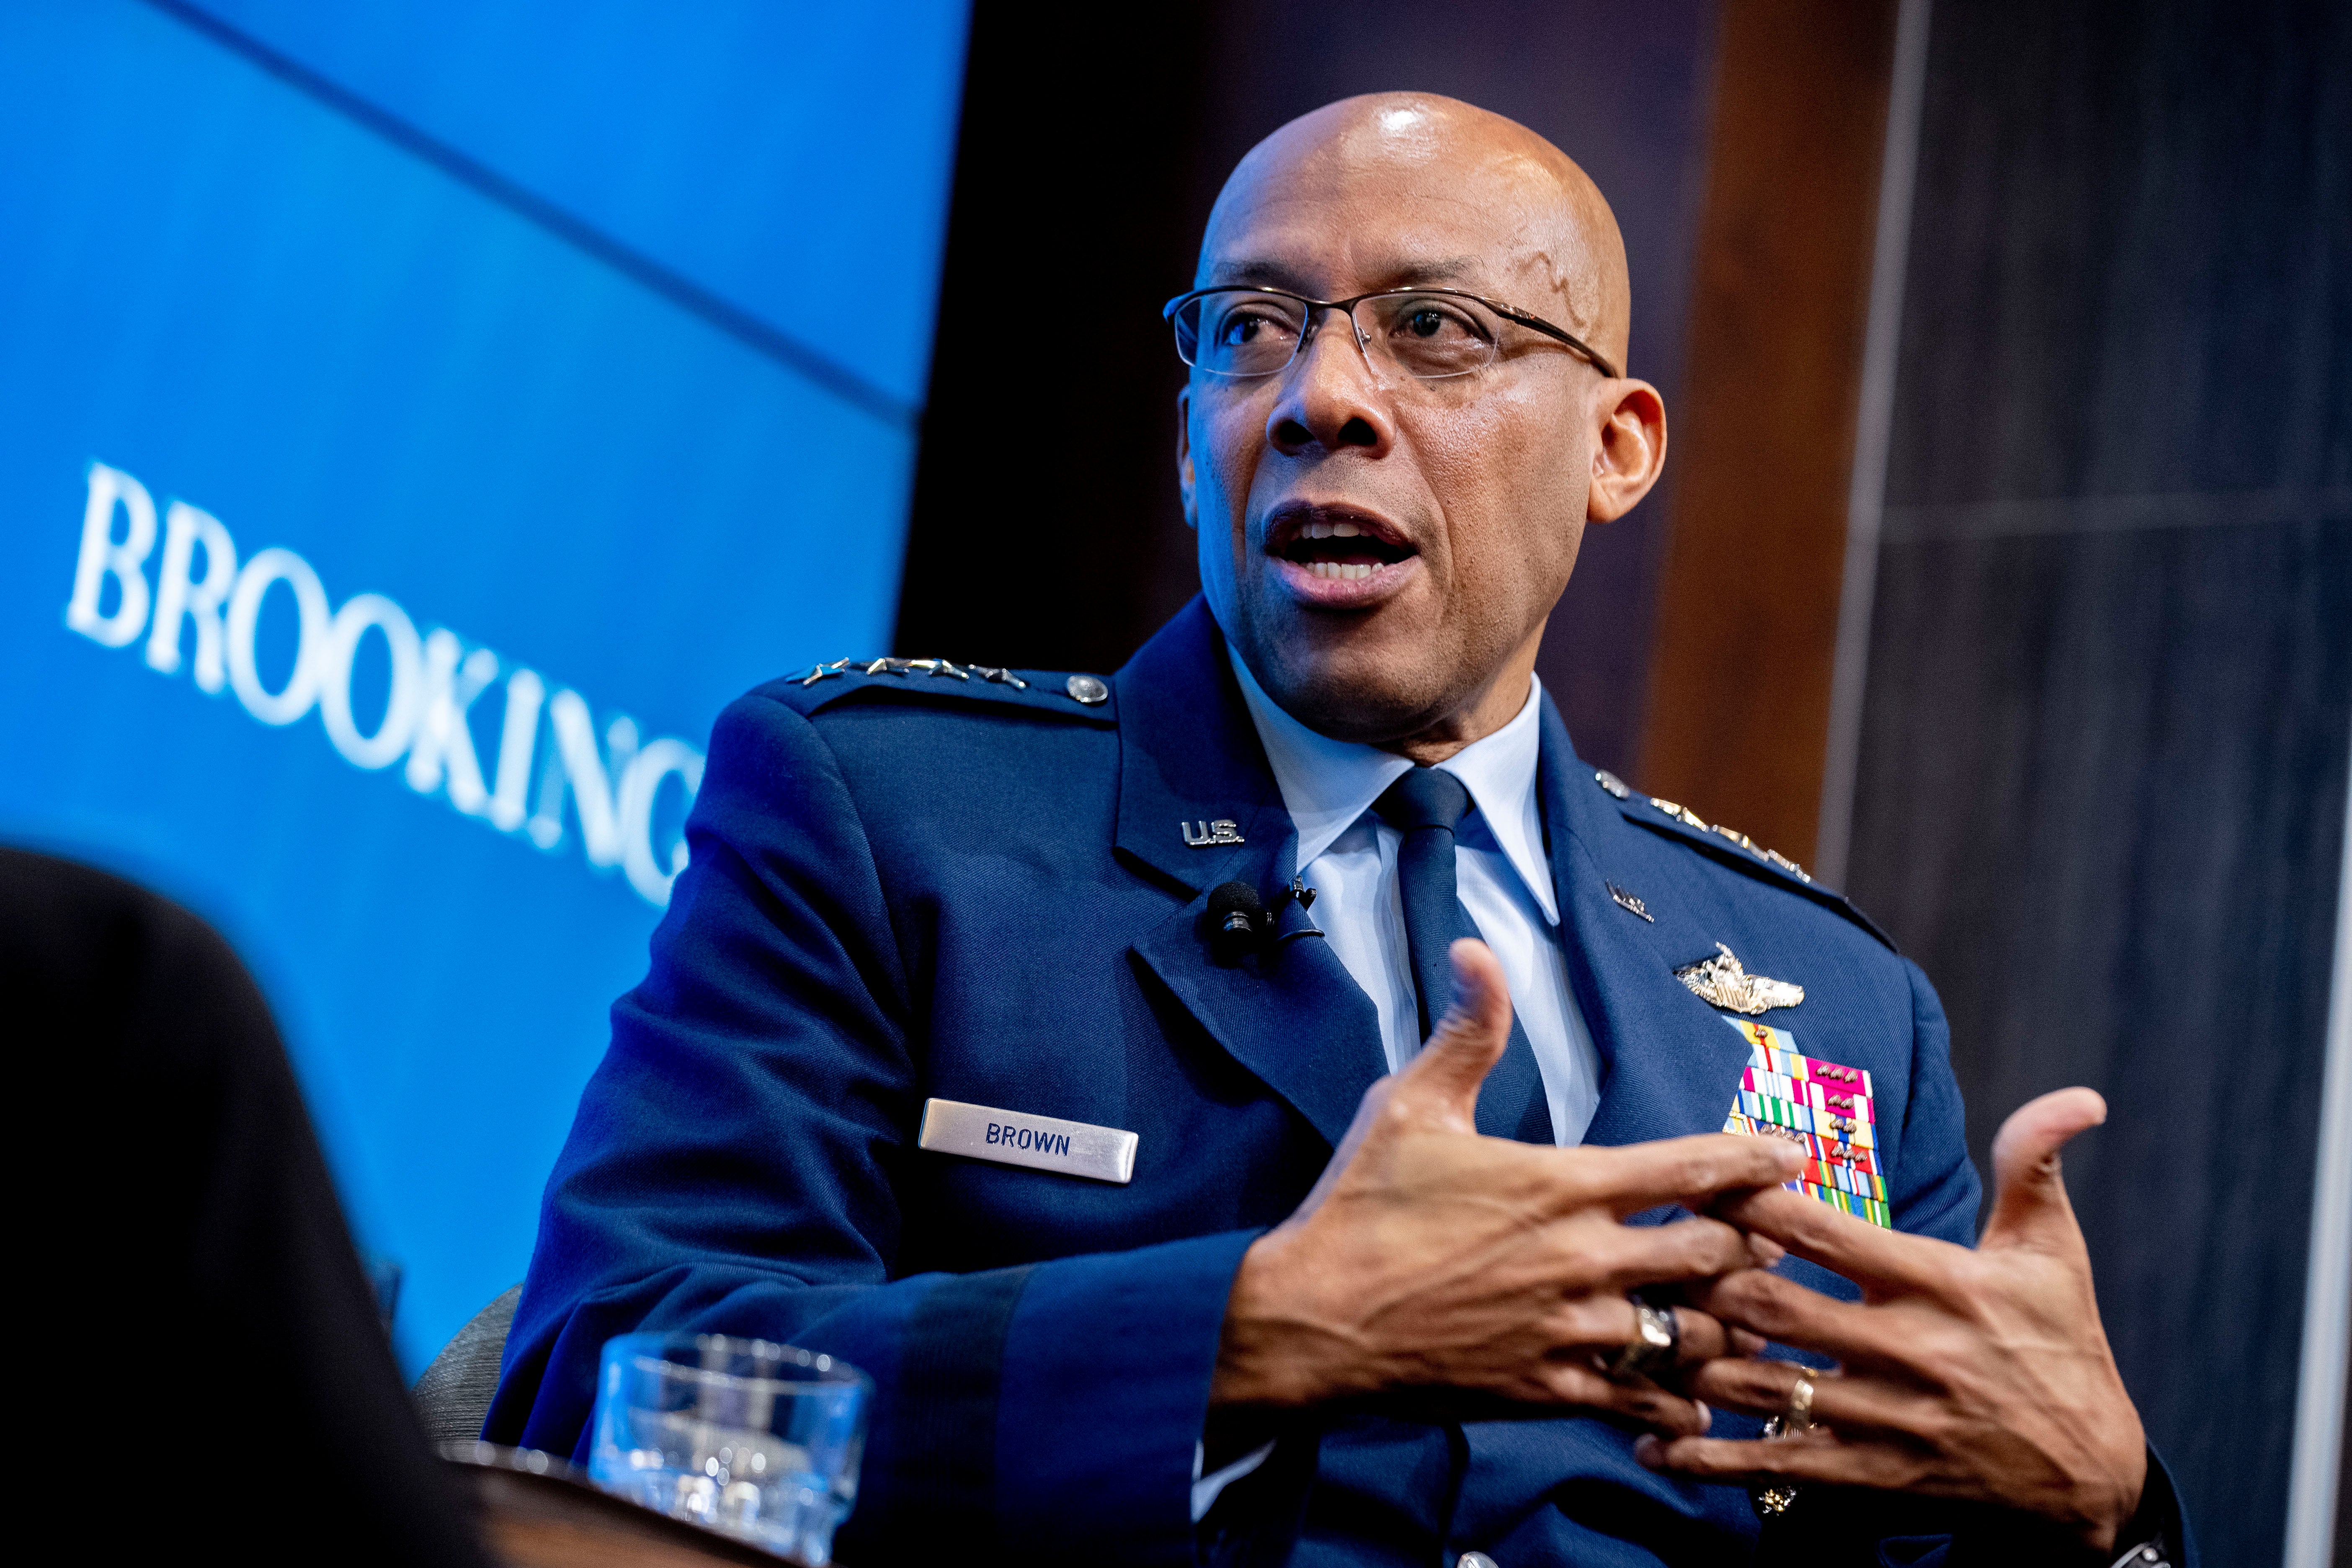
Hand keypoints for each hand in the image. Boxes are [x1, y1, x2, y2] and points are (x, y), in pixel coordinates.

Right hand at [1211, 940, 1803, 1435]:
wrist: (1312, 1318)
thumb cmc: (1359, 1207)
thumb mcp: (1409, 1103)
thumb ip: (1464, 1033)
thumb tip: (1476, 952)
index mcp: (1561, 1185)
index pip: (1688, 1166)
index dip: (1752, 1160)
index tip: (1791, 1157)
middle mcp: (1583, 1259)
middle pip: (1713, 1253)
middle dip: (1750, 1247)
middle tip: (1771, 1243)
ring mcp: (1570, 1331)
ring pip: (1692, 1337)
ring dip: (1725, 1328)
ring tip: (1744, 1322)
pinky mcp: (1548, 1391)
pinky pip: (1642, 1407)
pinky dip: (1678, 1406)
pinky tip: (1694, 1405)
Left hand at [1645, 1089, 2146, 1552]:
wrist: (2092, 1478)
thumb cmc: (2064, 1347)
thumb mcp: (2054, 1254)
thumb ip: (2036, 1167)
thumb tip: (2076, 1096)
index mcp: (1937, 1284)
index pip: (1822, 1230)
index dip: (1750, 1199)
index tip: (1697, 1176)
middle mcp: (1904, 1350)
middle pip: (1770, 1304)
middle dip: (1700, 1279)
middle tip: (1645, 1254)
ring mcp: (1883, 1419)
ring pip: (1759, 1384)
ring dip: (1689, 1360)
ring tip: (1632, 1334)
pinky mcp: (1873, 1478)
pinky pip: (1775, 1466)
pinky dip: (1710, 1457)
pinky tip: (1656, 1444)